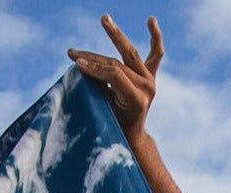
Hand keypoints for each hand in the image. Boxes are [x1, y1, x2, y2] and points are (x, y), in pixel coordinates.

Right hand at [68, 15, 163, 141]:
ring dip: (116, 35)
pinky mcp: (151, 76)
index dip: (94, 68)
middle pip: (117, 64)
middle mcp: (147, 88)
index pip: (113, 74)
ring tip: (104, 19)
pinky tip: (151, 20)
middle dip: (94, 58)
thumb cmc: (114, 127)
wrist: (132, 135)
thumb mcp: (105, 111)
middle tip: (76, 52)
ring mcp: (150, 81)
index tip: (75, 64)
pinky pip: (155, 54)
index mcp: (137, 99)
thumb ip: (98, 88)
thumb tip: (81, 64)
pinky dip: (154, 37)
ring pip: (130, 54)